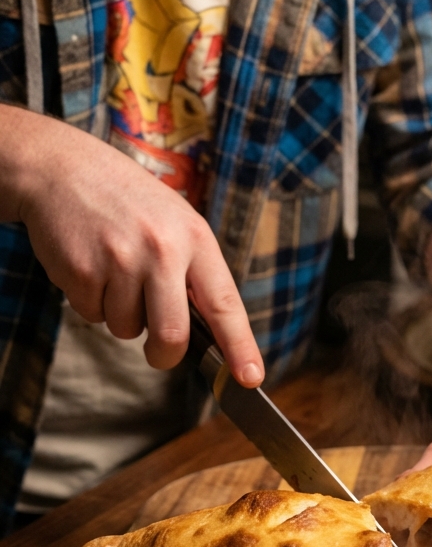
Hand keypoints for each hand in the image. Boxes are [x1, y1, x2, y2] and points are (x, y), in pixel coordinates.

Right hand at [1, 107, 262, 384]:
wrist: (65, 169)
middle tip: (158, 352)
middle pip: (172, 334)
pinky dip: (90, 302)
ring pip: (126, 329)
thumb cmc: (129, 203)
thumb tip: (211, 334)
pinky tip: (90, 266)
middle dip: (164, 354)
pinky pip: (91, 315)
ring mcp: (120, 260)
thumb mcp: (176, 223)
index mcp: (195, 239)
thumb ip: (194, 272)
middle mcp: (162, 250)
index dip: (240, 346)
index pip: (225, 303)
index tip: (250, 377)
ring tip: (114, 272)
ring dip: (120, 315)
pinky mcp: (82, 270)